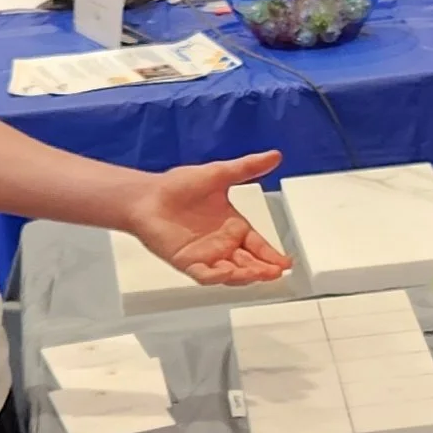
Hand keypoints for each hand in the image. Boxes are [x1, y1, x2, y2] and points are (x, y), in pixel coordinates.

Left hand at [131, 149, 291, 283]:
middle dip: (264, 269)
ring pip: (232, 273)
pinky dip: (217, 277)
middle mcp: (223, 245)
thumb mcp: (219, 174)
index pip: (259, 245)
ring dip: (246, 275)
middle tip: (276, 271)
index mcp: (234, 227)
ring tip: (258, 274)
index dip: (272, 255)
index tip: (286, 262)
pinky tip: (228, 273)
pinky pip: (206, 275)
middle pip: (249, 263)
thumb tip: (274, 156)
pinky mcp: (188, 262)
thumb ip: (247, 168)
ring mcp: (206, 256)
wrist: (146, 196)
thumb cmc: (178, 186)